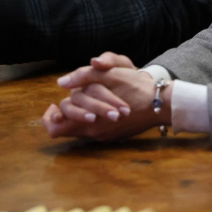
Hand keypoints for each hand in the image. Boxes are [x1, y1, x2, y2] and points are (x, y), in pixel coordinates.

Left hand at [41, 53, 167, 141]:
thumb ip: (84, 77)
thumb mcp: (110, 75)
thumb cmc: (135, 87)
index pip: (54, 129)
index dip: (49, 117)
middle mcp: (93, 133)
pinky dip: (93, 116)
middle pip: (64, 128)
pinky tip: (104, 103)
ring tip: (89, 97)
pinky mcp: (114, 135)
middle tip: (70, 97)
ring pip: (80, 127)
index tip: (54, 105)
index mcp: (88, 120)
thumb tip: (62, 83)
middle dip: (65, 111)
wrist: (162, 103)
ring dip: (81, 112)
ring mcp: (104, 136)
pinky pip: (94, 128)